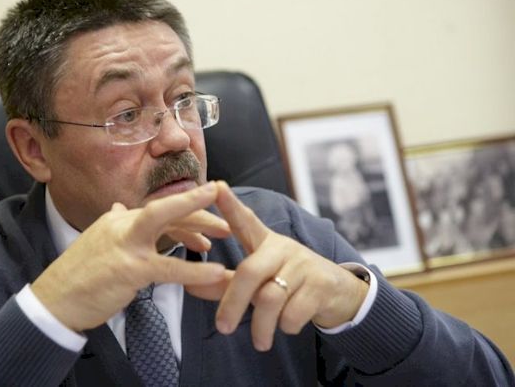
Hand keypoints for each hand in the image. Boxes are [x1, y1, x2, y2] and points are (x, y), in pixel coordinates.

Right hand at [31, 182, 229, 331]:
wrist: (53, 300)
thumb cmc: (78, 275)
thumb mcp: (97, 240)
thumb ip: (114, 223)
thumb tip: (120, 207)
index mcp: (119, 220)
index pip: (159, 209)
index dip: (186, 209)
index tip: (209, 208)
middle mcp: (122, 224)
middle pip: (165, 208)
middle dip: (197, 203)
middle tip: (227, 207)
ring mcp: (125, 245)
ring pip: (165, 223)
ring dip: (199, 224)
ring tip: (227, 232)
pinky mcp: (128, 269)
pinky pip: (168, 268)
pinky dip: (194, 270)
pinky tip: (216, 273)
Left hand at [187, 182, 368, 350]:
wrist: (340, 293)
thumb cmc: (289, 282)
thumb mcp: (259, 280)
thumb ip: (224, 283)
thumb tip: (189, 286)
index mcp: (265, 243)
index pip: (245, 220)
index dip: (230, 205)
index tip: (216, 187)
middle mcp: (283, 248)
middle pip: (248, 272)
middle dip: (232, 303)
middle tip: (222, 327)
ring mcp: (303, 265)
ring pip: (271, 297)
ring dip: (262, 325)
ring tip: (260, 342)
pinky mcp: (321, 285)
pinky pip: (293, 312)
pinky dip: (286, 326)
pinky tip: (288, 326)